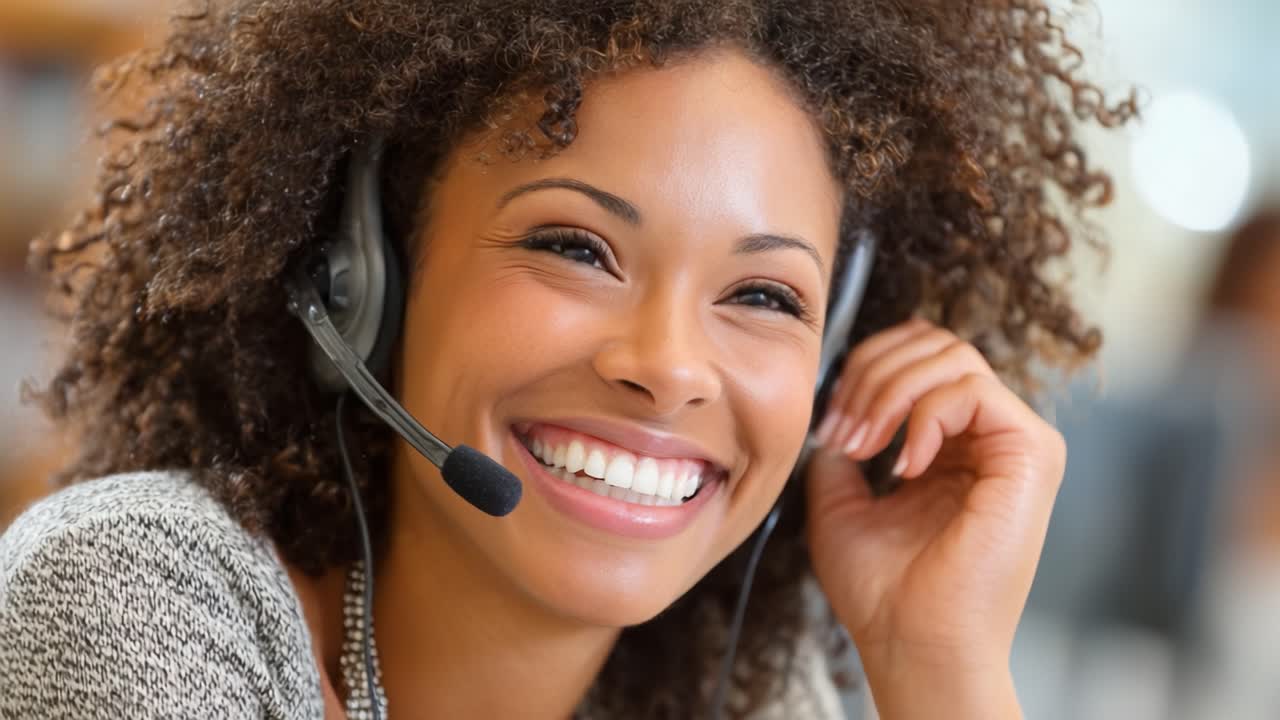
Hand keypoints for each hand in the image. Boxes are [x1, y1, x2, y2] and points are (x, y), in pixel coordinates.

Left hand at [805, 319, 1064, 718]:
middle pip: (934, 343)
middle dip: (872, 374)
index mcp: (949, 443)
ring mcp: (1014, 442)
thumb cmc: (883, 590)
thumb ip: (843, 444)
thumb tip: (834, 405)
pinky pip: (973, 390)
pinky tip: (904, 465)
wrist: (913, 645)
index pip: (916, 355)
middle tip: (842, 432)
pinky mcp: (1032, 454)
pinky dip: (925, 414)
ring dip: (889, 392)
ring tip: (863, 447)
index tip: (830, 426)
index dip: (865, 370)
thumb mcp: (838, 501)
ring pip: (951, 356)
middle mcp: (987, 436)